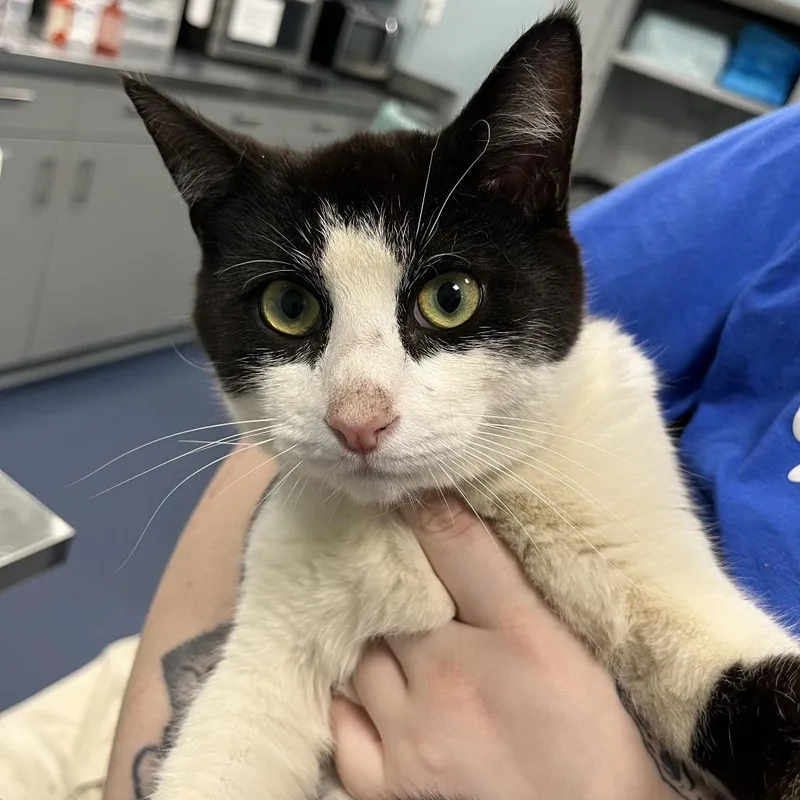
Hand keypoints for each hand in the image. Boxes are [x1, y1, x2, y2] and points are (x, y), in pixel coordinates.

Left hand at [331, 498, 708, 799]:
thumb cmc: (587, 735)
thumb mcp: (566, 645)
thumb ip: (512, 582)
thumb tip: (459, 520)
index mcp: (513, 633)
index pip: (455, 541)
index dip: (428, 507)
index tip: (414, 491)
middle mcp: (452, 677)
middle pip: (393, 598)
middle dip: (393, 581)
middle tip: (396, 574)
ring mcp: (415, 734)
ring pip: (364, 656)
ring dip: (373, 642)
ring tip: (391, 638)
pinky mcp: (392, 785)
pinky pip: (344, 726)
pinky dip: (351, 706)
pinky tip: (372, 698)